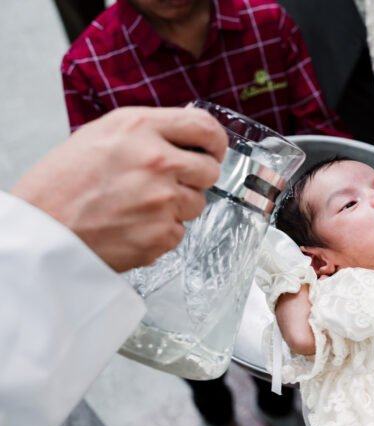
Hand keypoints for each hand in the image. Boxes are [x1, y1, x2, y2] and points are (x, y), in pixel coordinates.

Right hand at [12, 107, 226, 271]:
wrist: (41, 230)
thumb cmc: (63, 183)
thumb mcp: (103, 134)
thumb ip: (149, 131)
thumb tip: (188, 131)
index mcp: (141, 128)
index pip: (205, 127)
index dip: (215, 141)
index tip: (214, 150)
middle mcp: (158, 161)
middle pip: (210, 170)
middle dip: (194, 178)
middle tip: (166, 184)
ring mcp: (163, 199)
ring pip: (196, 203)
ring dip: (176, 207)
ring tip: (138, 206)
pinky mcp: (162, 233)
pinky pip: (179, 231)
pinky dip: (160, 232)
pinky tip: (132, 226)